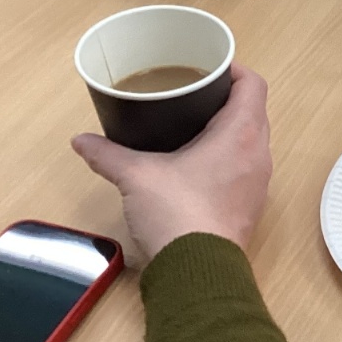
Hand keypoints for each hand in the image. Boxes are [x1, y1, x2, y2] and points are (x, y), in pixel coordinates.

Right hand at [72, 65, 272, 263]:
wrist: (198, 273)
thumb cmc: (177, 214)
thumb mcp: (136, 176)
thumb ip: (108, 154)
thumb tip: (82, 141)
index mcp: (241, 134)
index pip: (253, 86)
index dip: (235, 70)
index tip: (210, 68)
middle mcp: (259, 155)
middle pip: (254, 111)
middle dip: (228, 98)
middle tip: (195, 92)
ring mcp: (258, 184)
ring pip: (252, 141)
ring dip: (231, 129)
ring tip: (195, 125)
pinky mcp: (249, 207)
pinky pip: (246, 168)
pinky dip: (229, 157)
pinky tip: (199, 164)